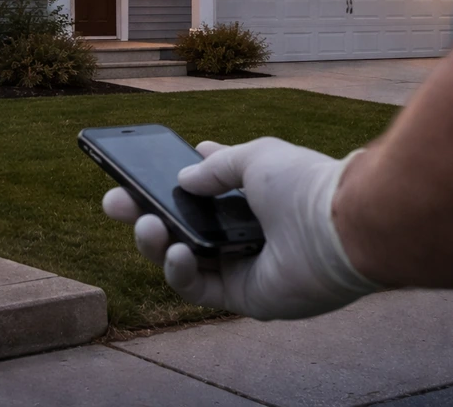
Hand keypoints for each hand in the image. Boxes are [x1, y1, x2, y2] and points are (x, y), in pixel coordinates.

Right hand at [102, 137, 380, 319]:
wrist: (338, 228)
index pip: (202, 189)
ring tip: (146, 226)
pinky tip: (175, 252)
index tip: (140, 169)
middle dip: (143, 213)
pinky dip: (178, 271)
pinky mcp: (243, 296)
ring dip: (154, 242)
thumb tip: (184, 176)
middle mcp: (243, 230)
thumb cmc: (302, 184)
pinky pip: (197, 288)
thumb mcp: (255, 156)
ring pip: (180, 258)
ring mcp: (241, 264)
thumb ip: (217, 166)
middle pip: (181, 226)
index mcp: (249, 195)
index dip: (170, 179)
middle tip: (114, 202)